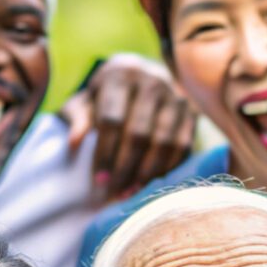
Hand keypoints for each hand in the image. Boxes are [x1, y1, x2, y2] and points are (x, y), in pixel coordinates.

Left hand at [59, 53, 194, 196]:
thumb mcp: (87, 100)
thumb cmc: (108, 94)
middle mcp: (152, 81)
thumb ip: (78, 118)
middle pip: (139, 134)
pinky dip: (168, 167)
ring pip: (164, 142)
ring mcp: (176, 96)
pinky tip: (152, 180)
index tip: (98, 180)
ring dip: (147, 172)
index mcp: (120, 75)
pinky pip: (183, 145)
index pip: (111, 120)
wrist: (145, 74)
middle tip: (115, 192)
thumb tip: (74, 142)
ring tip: (132, 191)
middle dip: (126, 168)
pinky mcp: (192, 111)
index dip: (105, 154)